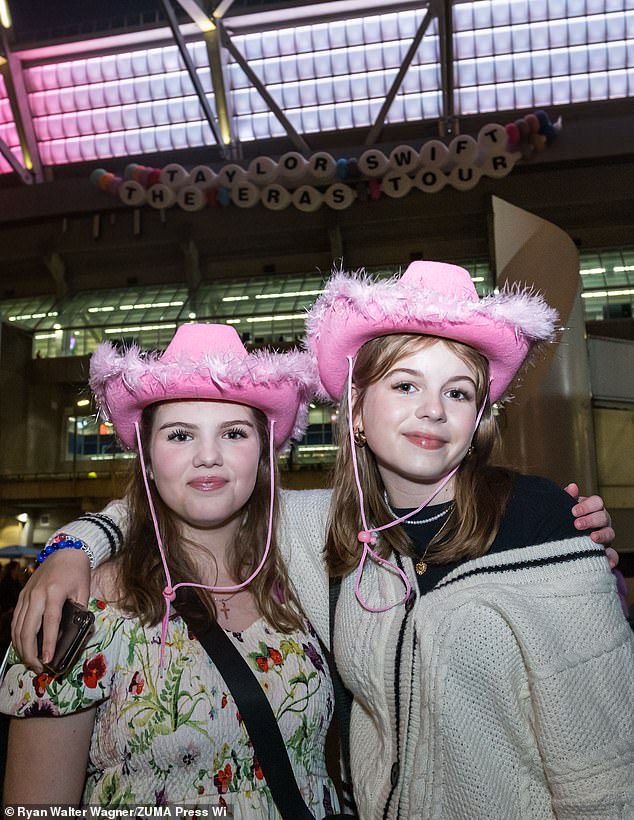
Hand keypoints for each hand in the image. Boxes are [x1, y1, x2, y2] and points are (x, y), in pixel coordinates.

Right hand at [11, 549, 90, 671]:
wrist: (65, 551)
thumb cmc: (77, 571)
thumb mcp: (83, 591)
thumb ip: (78, 612)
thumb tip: (73, 634)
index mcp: (54, 593)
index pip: (50, 623)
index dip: (48, 644)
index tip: (48, 660)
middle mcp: (36, 595)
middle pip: (28, 629)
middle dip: (31, 652)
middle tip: (39, 668)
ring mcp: (27, 595)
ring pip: (18, 627)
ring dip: (22, 648)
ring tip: (31, 662)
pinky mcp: (22, 596)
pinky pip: (16, 620)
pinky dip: (16, 636)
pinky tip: (21, 647)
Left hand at [564, 483, 616, 566]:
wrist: (560, 541)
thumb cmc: (564, 520)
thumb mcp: (564, 508)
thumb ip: (567, 497)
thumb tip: (572, 487)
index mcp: (592, 509)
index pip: (597, 502)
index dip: (587, 505)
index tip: (573, 511)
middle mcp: (601, 521)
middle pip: (604, 517)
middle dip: (591, 520)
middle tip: (577, 525)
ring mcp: (604, 536)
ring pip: (610, 533)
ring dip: (602, 535)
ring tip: (592, 538)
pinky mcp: (604, 552)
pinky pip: (613, 555)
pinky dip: (612, 558)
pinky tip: (608, 563)